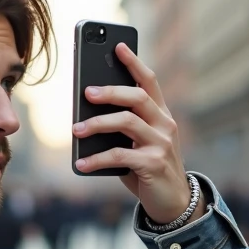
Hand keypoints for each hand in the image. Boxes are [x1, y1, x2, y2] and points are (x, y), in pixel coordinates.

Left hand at [73, 44, 205, 224]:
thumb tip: (83, 117)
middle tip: (86, 92)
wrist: (173, 202)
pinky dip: (96, 159)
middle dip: (110, 91)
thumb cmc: (148, 168)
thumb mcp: (138, 144)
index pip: (149, 81)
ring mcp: (161, 143)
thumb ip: (121, 129)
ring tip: (75, 130)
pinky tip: (80, 163)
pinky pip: (119, 156)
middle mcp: (164, 124)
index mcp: (161, 115)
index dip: (134, 62)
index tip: (118, 46)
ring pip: (126, 123)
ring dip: (97, 124)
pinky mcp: (153, 164)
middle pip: (136, 97)